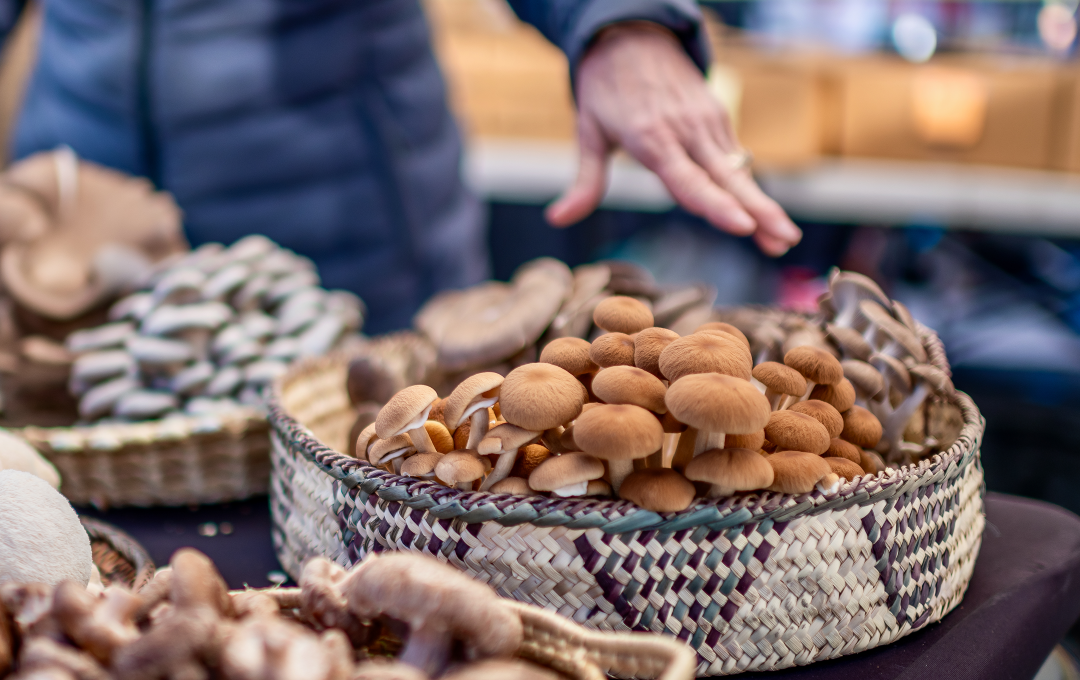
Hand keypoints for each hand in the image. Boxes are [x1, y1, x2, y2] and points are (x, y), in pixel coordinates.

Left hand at [546, 22, 802, 255]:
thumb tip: (555, 218)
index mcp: (651, 139)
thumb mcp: (588, 132)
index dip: (716, 205)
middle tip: (785, 241)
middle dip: (759, 211)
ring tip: (784, 239)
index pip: (689, 181)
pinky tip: (763, 214)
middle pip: (728, 178)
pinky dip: (749, 186)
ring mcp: (706, 121)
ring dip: (763, 204)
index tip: (743, 227)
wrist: (630, 35)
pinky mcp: (717, 115)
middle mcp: (685, 131)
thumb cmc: (604, 89)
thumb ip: (583, 183)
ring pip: (739, 170)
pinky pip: (734, 156)